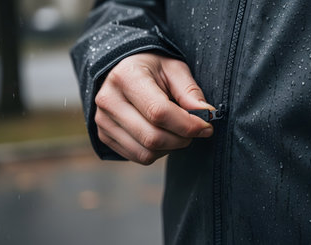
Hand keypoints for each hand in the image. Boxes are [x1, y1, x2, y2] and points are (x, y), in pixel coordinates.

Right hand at [94, 53, 214, 164]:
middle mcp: (109, 100)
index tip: (207, 126)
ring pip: (146, 152)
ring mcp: (103, 121)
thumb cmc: (152, 69)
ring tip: (179, 131)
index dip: (188, 124)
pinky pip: (138, 156)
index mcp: (126, 77)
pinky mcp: (104, 136)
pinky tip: (163, 135)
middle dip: (182, 139)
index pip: (159, 112)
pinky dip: (158, 152)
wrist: (123, 71)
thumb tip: (207, 114)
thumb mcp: (174, 69)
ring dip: (172, 148)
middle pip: (152, 137)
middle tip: (196, 130)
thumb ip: (190, 91)